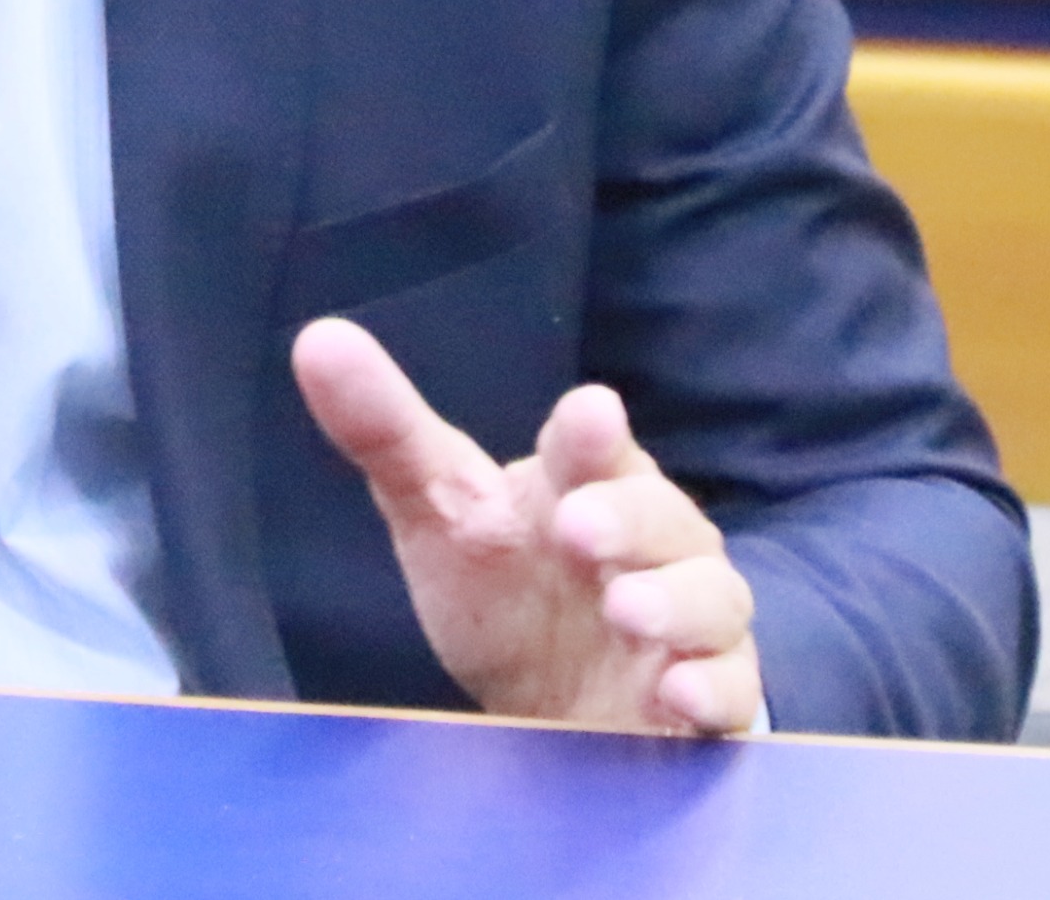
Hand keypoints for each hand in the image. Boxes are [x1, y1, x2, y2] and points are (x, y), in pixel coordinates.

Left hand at [293, 316, 760, 732]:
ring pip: (710, 597)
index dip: (591, 436)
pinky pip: (732, 691)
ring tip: (626, 611)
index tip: (587, 418)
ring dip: (674, 603)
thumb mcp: (437, 511)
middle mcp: (654, 543)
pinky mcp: (710, 697)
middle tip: (577, 530)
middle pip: (660, 515)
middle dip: (625, 519)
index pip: (595, 447)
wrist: (551, 709)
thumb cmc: (502, 589)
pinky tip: (679, 696)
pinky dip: (712, 690)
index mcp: (589, 482)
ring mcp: (690, 620)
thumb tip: (317, 339)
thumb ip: (386, 432)